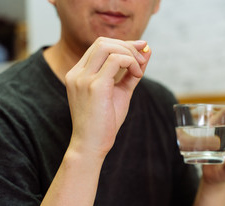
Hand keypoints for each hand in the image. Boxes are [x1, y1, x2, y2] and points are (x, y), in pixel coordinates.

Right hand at [64, 37, 150, 159]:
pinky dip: (130, 62)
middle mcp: (77, 73)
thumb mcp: (120, 92)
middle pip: (102, 42)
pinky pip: (115, 60)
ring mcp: (83, 78)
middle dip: (127, 46)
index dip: (122, 44)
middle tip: (143, 59)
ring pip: (107, 47)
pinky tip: (137, 74)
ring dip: (129, 54)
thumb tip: (146, 52)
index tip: (140, 50)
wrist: (91, 145)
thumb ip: (131, 73)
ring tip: (139, 69)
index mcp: (78, 73)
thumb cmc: (104, 122)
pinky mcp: (94, 86)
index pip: (99, 46)